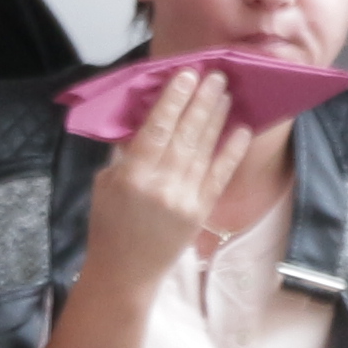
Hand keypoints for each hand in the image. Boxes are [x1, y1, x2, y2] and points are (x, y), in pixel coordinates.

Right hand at [79, 66, 237, 278]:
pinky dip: (232, 152)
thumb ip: (127, 153)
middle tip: (215, 75)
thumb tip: (149, 119)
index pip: (157, 129)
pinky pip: (219, 176)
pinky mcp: (201, 211)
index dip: (174, 100)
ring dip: (216, 118)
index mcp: (132, 175)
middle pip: (186, 134)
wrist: (125, 272)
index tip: (186, 75)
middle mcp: (161, 184)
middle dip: (201, 101)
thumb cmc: (108, 225)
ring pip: (204, 149)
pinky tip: (242, 130)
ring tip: (226, 93)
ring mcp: (184, 198)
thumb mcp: (106, 184)